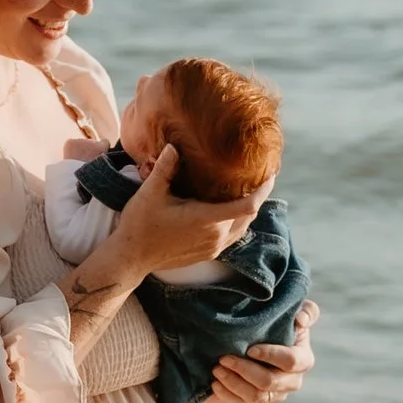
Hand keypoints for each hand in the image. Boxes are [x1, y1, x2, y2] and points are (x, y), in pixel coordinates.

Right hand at [101, 145, 249, 279]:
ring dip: (248, 209)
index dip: (263, 190)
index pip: (248, 206)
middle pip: (250, 215)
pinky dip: (238, 220)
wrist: (131, 257)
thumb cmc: (140, 224)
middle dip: (258, 195)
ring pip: (243, 226)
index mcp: (206, 219)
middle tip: (260, 174)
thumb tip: (174, 146)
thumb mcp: (150, 192)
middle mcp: (216, 236)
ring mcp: (213, 247)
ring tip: (248, 189)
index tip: (270, 173)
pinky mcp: (208, 254)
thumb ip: (165, 168)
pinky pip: (233, 235)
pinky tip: (230, 208)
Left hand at [209, 299, 317, 402]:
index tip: (249, 349)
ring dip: (233, 383)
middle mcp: (292, 381)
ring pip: (256, 397)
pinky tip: (215, 383)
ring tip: (216, 369)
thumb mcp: (293, 313)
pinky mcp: (260, 402)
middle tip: (223, 358)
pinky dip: (227, 394)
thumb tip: (300, 318)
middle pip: (269, 382)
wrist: (261, 340)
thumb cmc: (279, 322)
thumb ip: (306, 311)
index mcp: (303, 359)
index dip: (270, 355)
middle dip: (244, 370)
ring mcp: (276, 394)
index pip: (290, 361)